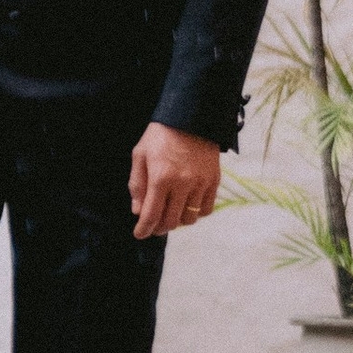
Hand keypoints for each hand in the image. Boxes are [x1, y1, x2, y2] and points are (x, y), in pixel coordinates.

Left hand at [129, 123, 222, 238]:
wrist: (190, 117)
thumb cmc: (160, 136)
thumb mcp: (140, 155)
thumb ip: (137, 185)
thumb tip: (138, 211)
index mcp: (161, 177)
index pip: (152, 214)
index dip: (144, 229)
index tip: (139, 234)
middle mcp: (183, 184)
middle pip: (171, 221)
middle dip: (159, 228)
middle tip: (153, 226)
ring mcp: (201, 183)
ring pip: (190, 218)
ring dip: (178, 221)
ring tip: (170, 213)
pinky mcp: (214, 181)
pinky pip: (206, 209)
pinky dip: (195, 213)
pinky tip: (187, 206)